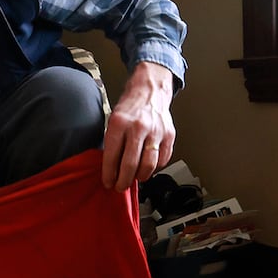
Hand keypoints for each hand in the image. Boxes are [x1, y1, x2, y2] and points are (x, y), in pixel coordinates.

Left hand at [101, 60, 176, 190]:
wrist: (149, 90)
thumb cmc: (129, 107)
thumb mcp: (113, 121)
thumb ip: (113, 143)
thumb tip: (111, 168)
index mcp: (120, 124)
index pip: (112, 157)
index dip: (109, 174)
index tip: (108, 182)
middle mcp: (138, 128)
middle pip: (131, 164)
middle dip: (124, 181)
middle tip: (120, 186)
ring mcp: (156, 132)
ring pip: (149, 165)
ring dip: (140, 177)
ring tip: (134, 179)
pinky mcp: (169, 135)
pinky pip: (163, 159)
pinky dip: (155, 168)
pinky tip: (147, 167)